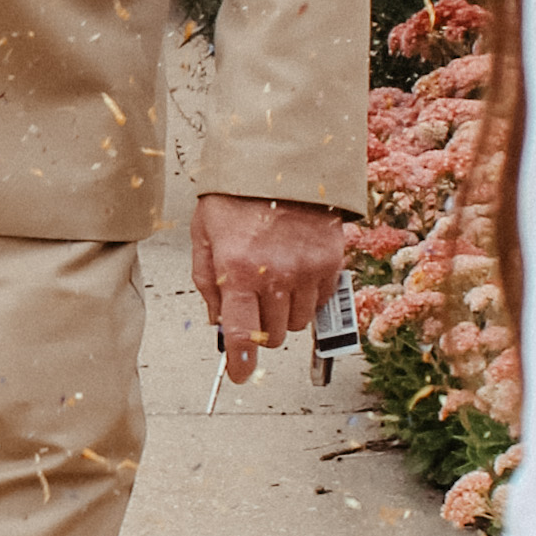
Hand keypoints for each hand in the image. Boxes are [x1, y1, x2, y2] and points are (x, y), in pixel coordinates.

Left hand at [189, 191, 350, 383]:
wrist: (280, 162)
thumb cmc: (235, 197)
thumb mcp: (204, 236)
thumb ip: (208, 283)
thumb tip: (218, 323)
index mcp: (237, 270)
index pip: (242, 333)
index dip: (241, 362)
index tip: (241, 374)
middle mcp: (275, 275)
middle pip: (274, 335)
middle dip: (261, 329)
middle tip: (253, 307)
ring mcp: (307, 270)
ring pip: (299, 323)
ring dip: (284, 314)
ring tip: (274, 283)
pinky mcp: (331, 262)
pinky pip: (320, 302)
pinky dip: (306, 297)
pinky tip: (294, 273)